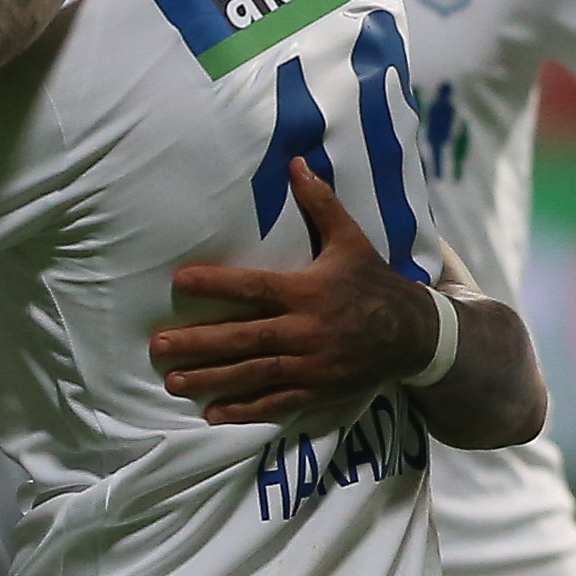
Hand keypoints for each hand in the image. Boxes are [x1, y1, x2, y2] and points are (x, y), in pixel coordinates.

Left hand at [150, 162, 438, 424]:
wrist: (416, 334)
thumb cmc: (375, 282)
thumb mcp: (352, 240)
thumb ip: (321, 204)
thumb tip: (295, 162)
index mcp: (310, 292)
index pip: (255, 287)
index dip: (217, 283)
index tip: (180, 281)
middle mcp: (308, 330)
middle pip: (246, 338)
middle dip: (200, 342)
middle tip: (159, 346)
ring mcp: (314, 365)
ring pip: (255, 373)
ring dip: (212, 378)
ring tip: (173, 381)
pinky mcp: (320, 390)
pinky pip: (277, 402)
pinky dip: (245, 409)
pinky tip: (212, 412)